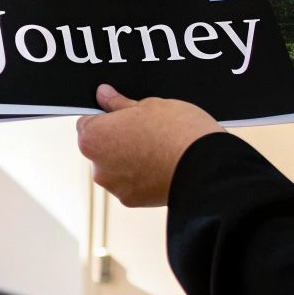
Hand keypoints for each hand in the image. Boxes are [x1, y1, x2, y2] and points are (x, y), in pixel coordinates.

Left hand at [77, 84, 223, 207]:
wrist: (206, 167)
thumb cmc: (176, 130)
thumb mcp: (148, 105)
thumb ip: (118, 103)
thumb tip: (103, 94)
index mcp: (93, 138)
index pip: (88, 123)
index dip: (107, 118)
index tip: (125, 116)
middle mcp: (97, 166)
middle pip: (100, 148)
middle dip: (117, 140)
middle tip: (146, 131)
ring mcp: (114, 186)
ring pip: (115, 167)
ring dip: (128, 160)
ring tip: (158, 150)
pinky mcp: (131, 201)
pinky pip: (131, 183)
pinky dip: (141, 177)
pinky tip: (162, 166)